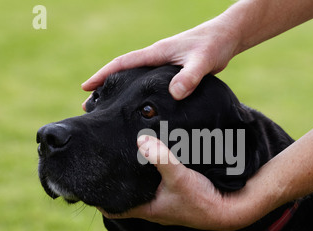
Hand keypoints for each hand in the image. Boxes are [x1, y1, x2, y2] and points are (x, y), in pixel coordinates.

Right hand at [81, 17, 239, 104]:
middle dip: (106, 87)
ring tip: (110, 110)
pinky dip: (139, 94)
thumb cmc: (214, 45)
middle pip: (124, 72)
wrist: (227, 38)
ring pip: (136, 79)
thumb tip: (174, 94)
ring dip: (121, 92)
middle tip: (90, 106)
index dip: (103, 74)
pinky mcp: (172, 73)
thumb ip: (189, 76)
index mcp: (156, 53)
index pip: (123, 63)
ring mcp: (163, 66)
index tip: (86, 87)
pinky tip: (141, 108)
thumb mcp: (202, 61)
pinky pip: (149, 84)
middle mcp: (156, 58)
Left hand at [99, 135, 251, 230]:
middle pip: (124, 197)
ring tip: (121, 156)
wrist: (229, 209)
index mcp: (147, 209)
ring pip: (139, 190)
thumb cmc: (202, 200)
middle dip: (113, 182)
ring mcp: (163, 202)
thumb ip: (161, 158)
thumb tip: (140, 140)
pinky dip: (148, 174)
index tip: (86, 181)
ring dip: (131, 176)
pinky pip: (154, 184)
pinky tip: (148, 157)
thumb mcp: (180, 177)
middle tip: (101, 161)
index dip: (97, 197)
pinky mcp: (174, 195)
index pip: (112, 208)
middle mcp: (152, 207)